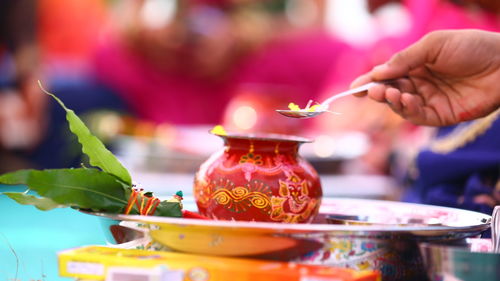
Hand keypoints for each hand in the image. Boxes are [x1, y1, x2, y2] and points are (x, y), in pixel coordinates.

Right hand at [351, 29, 499, 125]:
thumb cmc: (471, 47)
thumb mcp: (433, 44)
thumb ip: (405, 58)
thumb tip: (378, 72)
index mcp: (417, 65)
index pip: (388, 74)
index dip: (370, 81)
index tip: (354, 87)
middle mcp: (420, 83)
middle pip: (390, 91)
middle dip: (378, 91)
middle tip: (371, 91)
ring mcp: (429, 100)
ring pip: (400, 105)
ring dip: (391, 100)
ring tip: (389, 92)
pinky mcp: (440, 115)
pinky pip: (416, 116)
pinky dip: (406, 110)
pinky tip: (405, 99)